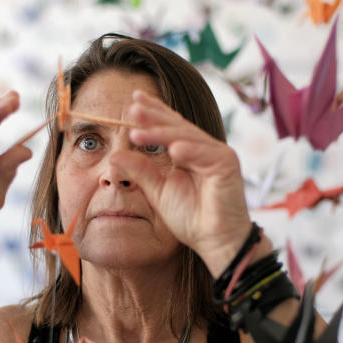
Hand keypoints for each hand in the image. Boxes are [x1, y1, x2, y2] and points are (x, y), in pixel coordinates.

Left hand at [114, 90, 252, 275]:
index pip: (170, 126)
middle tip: (132, 108)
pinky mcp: (228, 164)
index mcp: (189, 151)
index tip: (132, 101)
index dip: (153, 113)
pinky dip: (190, 150)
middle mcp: (204, 148)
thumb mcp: (158, 190)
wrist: (213, 241)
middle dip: (154, 117)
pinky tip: (174, 148)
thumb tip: (114, 155)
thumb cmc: (191, 218)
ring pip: (187, 137)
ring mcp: (217, 153)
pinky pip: (205, 153)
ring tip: (139, 131)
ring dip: (164, 133)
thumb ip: (140, 171)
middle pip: (177, 126)